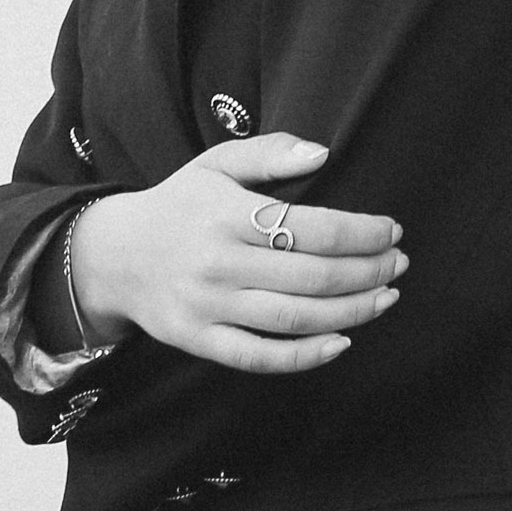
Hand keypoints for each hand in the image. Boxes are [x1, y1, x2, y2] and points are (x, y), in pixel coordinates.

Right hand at [71, 133, 406, 372]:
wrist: (113, 255)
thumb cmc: (179, 204)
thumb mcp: (215, 164)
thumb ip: (269, 152)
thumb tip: (324, 153)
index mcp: (226, 214)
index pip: (312, 227)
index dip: (362, 232)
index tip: (391, 229)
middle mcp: (218, 263)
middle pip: (312, 276)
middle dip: (368, 271)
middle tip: (399, 264)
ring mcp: (208, 307)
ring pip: (294, 319)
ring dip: (351, 312)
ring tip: (386, 298)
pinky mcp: (199, 341)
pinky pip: (260, 357)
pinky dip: (305, 356)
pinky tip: (342, 341)